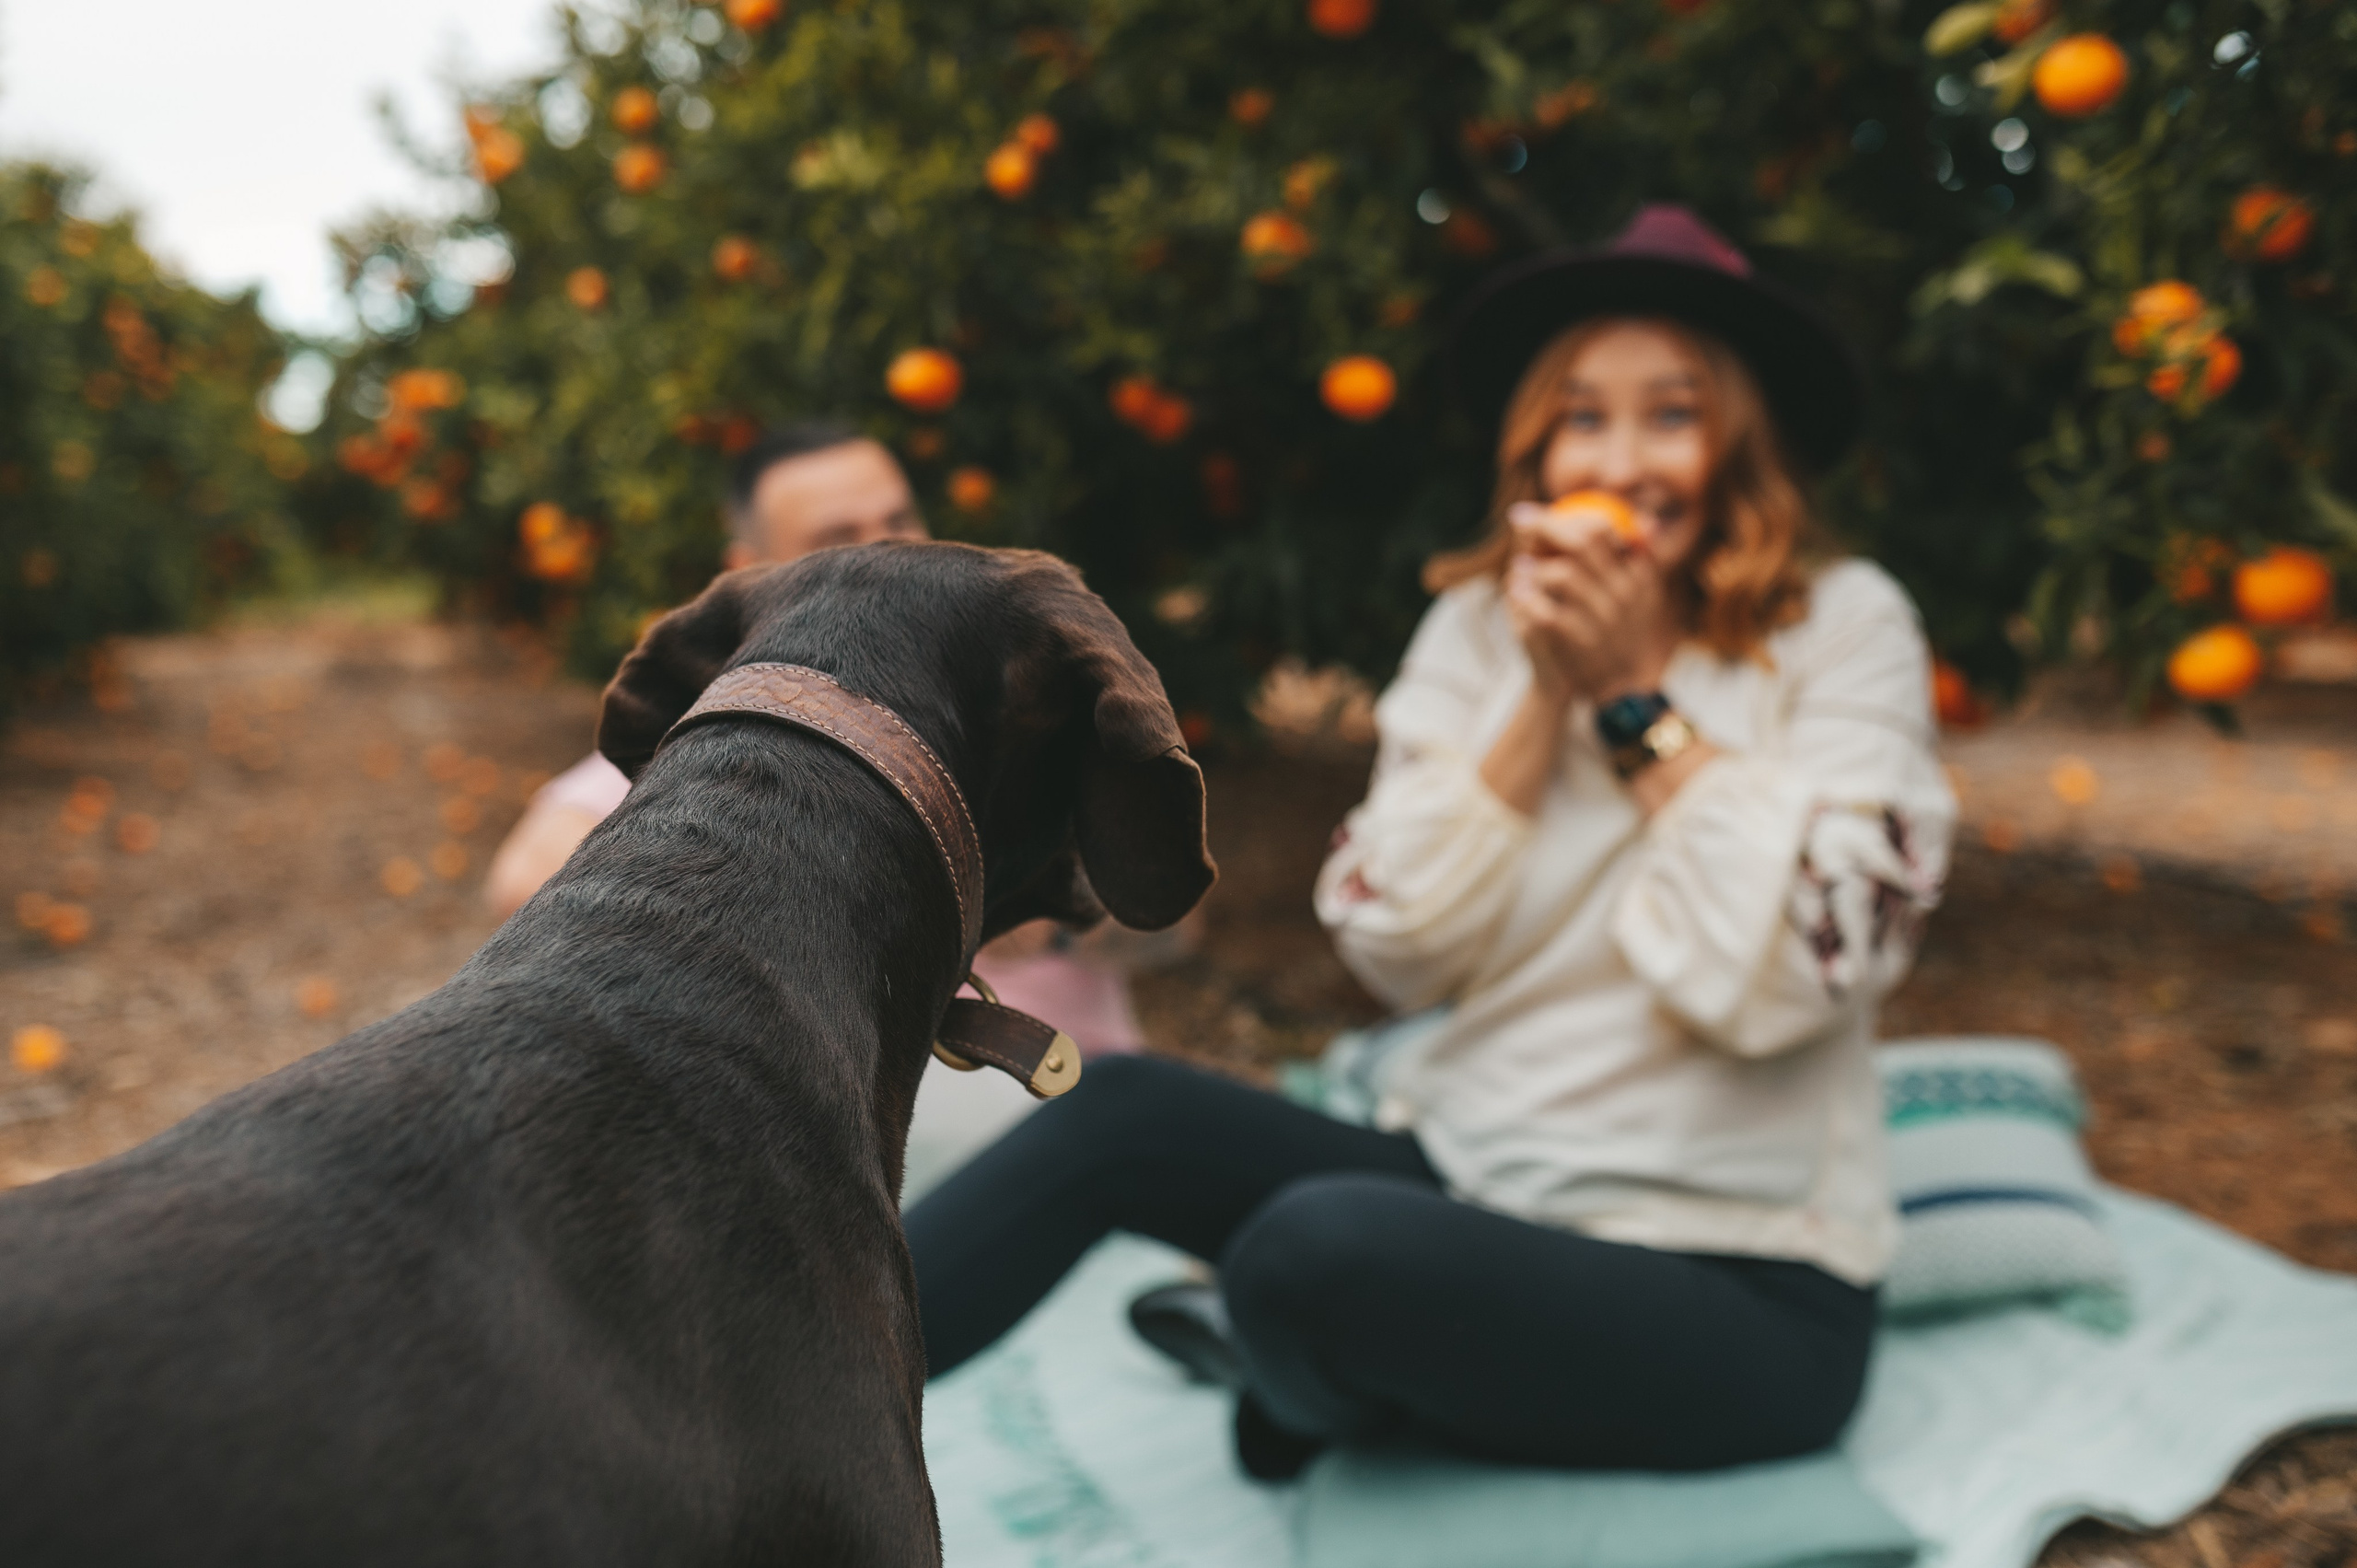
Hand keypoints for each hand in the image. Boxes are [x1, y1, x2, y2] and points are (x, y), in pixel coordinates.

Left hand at [1501, 500, 1680, 705]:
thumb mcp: (1647, 597)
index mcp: (1639, 577)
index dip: (1568, 514)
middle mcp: (1625, 594)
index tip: (1538, 510)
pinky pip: (1548, 612)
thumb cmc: (1630, 636)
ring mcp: (1604, 619)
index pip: (1605, 529)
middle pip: (1581, 544)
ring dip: (1536, 567)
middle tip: (1518, 519)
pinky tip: (1518, 592)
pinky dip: (1529, 599)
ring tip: (1520, 565)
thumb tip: (1645, 519)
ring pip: (1563, 575)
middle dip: (1545, 527)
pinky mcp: (1583, 644)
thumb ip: (1644, 558)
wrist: (1626, 689)